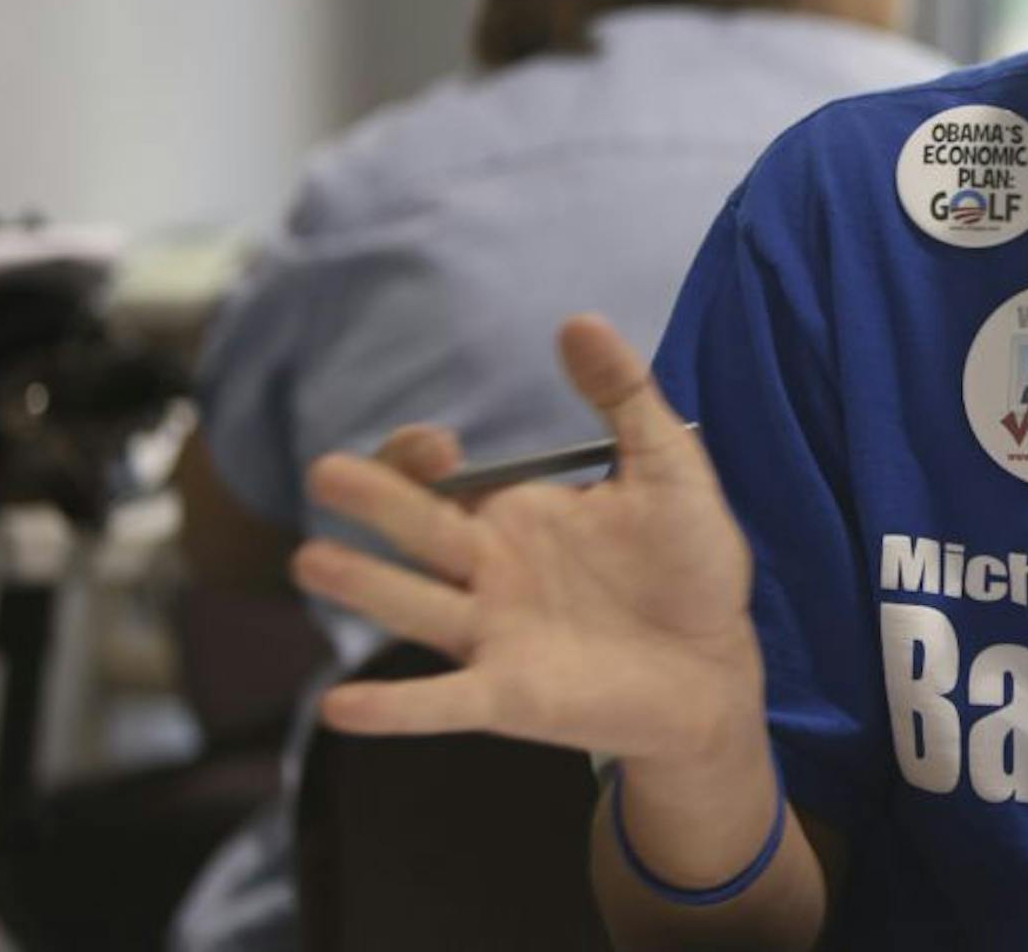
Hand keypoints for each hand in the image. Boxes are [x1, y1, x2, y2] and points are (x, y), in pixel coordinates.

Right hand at [291, 315, 763, 767]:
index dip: (422, 459)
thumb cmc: (691, 565)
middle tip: (326, 473)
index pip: (444, 481)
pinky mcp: (510, 695)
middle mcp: (490, 572)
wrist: (718, 662)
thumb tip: (578, 320)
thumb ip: (626, 397)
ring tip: (309, 562)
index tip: (436, 447)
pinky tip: (342, 706)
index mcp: (518, 516)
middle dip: (374, 500)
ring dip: (364, 586)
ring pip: (413, 606)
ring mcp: (494, 634)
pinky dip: (393, 707)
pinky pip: (442, 702)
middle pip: (417, 530)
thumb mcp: (669, 467)